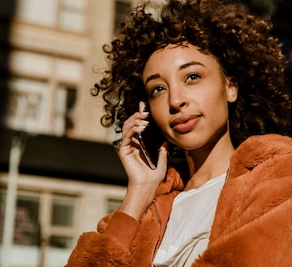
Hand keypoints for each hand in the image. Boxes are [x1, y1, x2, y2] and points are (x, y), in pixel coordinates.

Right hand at [115, 101, 167, 219]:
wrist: (147, 186)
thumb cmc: (153, 176)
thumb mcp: (163, 158)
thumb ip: (163, 148)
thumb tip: (168, 138)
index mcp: (139, 144)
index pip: (138, 125)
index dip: (140, 114)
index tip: (143, 105)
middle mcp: (132, 144)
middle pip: (131, 123)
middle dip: (137, 115)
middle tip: (145, 111)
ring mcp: (127, 147)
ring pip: (127, 127)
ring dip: (135, 120)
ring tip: (145, 119)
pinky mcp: (124, 151)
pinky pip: (126, 136)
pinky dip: (133, 129)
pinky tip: (142, 127)